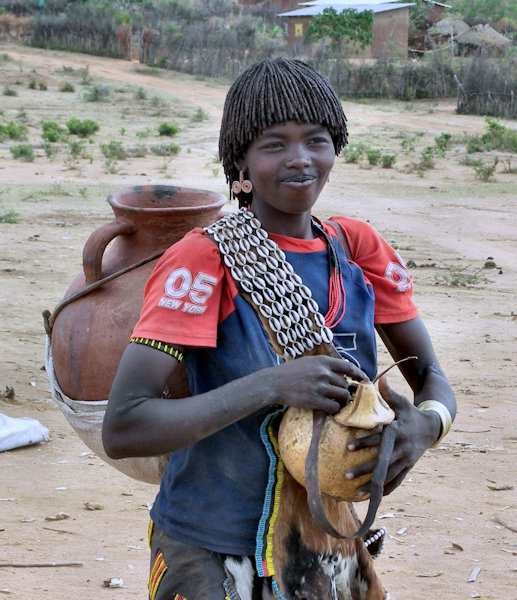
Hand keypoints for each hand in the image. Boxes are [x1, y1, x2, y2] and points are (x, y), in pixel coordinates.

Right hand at [267, 355, 367, 413]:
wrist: (273, 383)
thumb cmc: (288, 372)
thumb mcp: (307, 362)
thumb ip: (322, 365)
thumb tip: (339, 372)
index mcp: (322, 361)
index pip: (348, 366)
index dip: (358, 373)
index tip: (363, 379)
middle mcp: (323, 373)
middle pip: (345, 384)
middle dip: (345, 391)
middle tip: (341, 395)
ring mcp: (320, 387)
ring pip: (342, 396)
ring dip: (341, 401)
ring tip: (336, 402)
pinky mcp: (315, 400)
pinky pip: (334, 407)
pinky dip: (335, 409)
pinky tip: (329, 409)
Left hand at [345, 376, 439, 495]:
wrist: (431, 427)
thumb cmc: (410, 413)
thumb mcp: (402, 402)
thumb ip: (389, 393)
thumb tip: (381, 378)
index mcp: (398, 432)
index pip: (379, 439)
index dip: (364, 443)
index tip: (347, 447)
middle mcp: (403, 449)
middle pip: (381, 462)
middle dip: (365, 470)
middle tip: (346, 476)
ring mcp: (406, 461)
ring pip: (388, 476)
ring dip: (372, 485)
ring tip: (355, 493)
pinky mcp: (408, 468)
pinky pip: (396, 481)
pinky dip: (385, 490)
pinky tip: (371, 498)